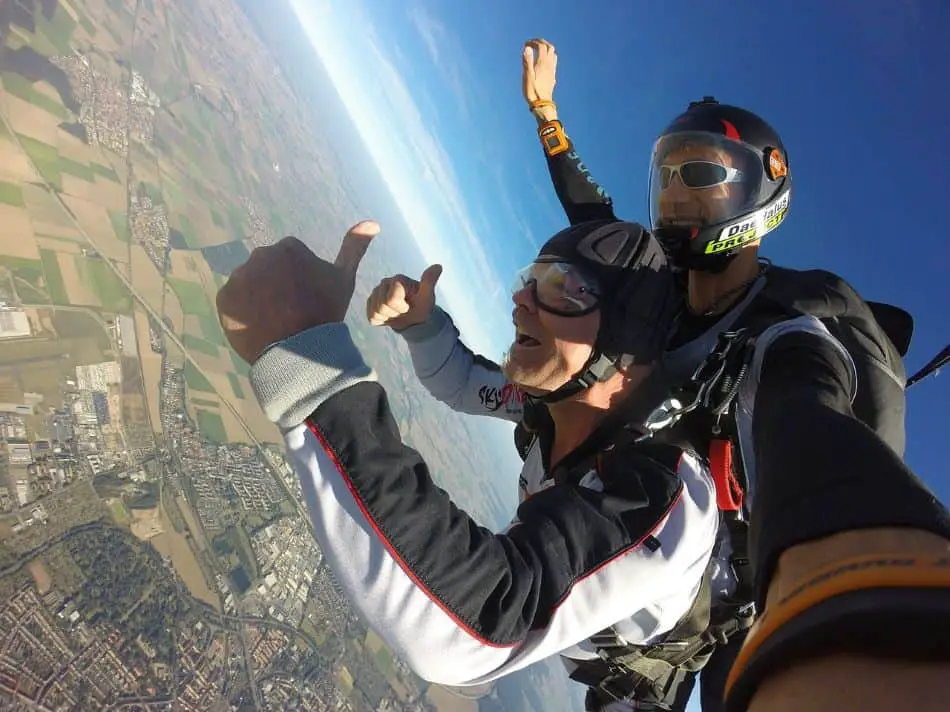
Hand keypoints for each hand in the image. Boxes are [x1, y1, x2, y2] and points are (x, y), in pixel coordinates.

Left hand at [216, 220, 379, 363]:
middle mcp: (260, 255)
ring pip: (248, 287)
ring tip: (274, 322)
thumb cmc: (326, 312)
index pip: (289, 261)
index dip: (298, 281)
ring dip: (257, 299)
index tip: (306, 299)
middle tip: (289, 312)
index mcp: (288, 248)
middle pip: (266, 271)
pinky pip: (232, 304)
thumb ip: (354, 248)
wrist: (302, 349)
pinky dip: (242, 314)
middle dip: (275, 287)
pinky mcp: (224, 299)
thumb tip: (372, 222)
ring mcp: (240, 277)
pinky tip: (259, 327)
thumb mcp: (344, 278)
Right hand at [366, 264, 441, 330]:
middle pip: (382, 306)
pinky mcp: (370, 303)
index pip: (391, 299)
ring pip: (376, 312)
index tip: (408, 306)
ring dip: (388, 317)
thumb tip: (438, 266)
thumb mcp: (427, 296)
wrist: (414, 318)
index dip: (400, 307)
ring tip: (396, 312)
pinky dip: (381, 321)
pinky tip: (389, 315)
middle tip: (403, 310)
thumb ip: (429, 282)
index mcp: (397, 280)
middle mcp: (384, 283)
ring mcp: (375, 293)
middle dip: (394, 313)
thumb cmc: (421, 305)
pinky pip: (371, 317)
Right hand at [522, 38, 557, 119]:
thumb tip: (527, 48)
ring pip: (553, 54)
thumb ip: (527, 61)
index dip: (534, 42)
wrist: (542, 104)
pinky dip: (549, 56)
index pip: (541, 46)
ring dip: (546, 48)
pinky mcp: (552, 76)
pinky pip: (554, 62)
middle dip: (541, 42)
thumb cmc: (533, 91)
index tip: (526, 44)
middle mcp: (549, 65)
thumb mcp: (527, 76)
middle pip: (549, 47)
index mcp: (542, 63)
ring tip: (539, 50)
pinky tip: (544, 61)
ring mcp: (552, 70)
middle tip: (533, 43)